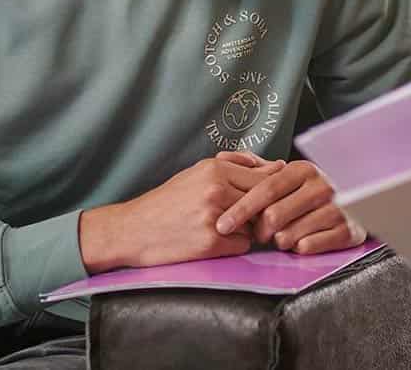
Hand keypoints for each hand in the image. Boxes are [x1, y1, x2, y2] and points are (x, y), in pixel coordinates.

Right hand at [78, 151, 280, 271]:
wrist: (133, 230)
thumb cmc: (167, 201)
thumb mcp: (197, 172)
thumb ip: (236, 165)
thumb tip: (277, 165)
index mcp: (215, 169)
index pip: (265, 177)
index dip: (270, 190)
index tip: (266, 198)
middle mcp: (216, 189)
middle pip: (264, 201)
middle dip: (262, 210)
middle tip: (251, 217)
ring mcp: (214, 217)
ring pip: (256, 223)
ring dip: (248, 228)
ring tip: (224, 227)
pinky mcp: (210, 243)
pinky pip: (243, 245)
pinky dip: (234, 245)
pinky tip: (215, 241)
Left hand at [216, 159, 366, 253]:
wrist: (358, 203)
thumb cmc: (310, 192)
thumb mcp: (287, 174)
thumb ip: (254, 167)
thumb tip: (222, 157)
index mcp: (303, 170)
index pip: (266, 190)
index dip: (241, 209)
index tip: (223, 224)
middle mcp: (321, 186)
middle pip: (274, 216)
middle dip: (260, 230)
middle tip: (262, 233)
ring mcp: (336, 209)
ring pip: (288, 235)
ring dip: (280, 240)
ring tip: (286, 234)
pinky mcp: (346, 231)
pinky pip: (307, 247)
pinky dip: (298, 248)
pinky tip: (302, 239)